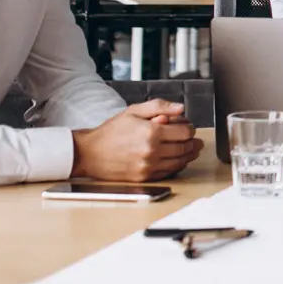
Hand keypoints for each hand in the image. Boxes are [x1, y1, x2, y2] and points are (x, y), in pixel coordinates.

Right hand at [72, 99, 202, 181]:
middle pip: (185, 148)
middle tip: (193, 139)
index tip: (188, 127)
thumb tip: (181, 108)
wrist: (89, 153)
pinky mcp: (144, 177)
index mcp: (151, 133)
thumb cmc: (111, 131)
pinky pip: (168, 172)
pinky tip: (177, 160)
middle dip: (192, 142)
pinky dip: (176, 166)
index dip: (190, 128)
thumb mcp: (133, 111)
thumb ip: (159, 106)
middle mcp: (151, 151)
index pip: (185, 132)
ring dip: (188, 155)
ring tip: (189, 149)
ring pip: (180, 162)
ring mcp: (148, 166)